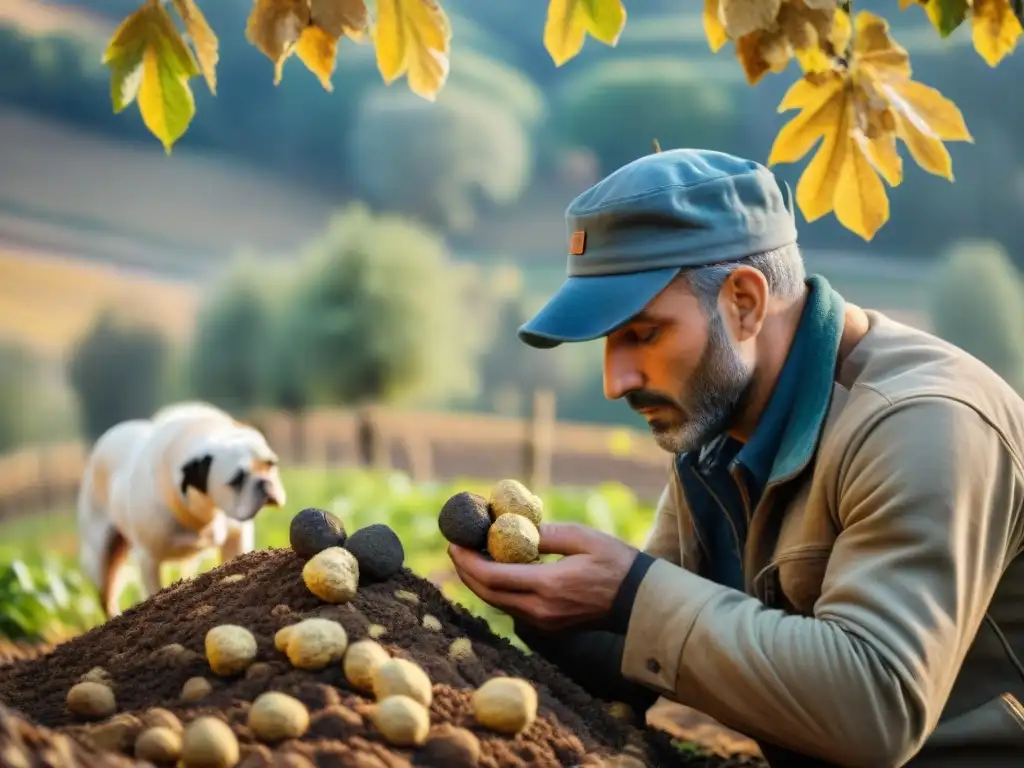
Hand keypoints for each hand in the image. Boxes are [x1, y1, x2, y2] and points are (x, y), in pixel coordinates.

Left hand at [447, 522, 638, 631]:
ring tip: (470, 555)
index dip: (467, 560)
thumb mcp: (581, 538)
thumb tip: (513, 528)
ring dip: (478, 581)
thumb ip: (545, 534)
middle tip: (455, 547)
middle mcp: (540, 609)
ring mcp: (543, 622)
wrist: (638, 601)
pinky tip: (495, 570)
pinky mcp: (547, 627)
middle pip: (487, 593)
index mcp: (548, 586)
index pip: (492, 577)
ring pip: (496, 603)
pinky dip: (496, 589)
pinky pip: (511, 608)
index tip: (455, 542)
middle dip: (465, 570)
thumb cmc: (614, 562)